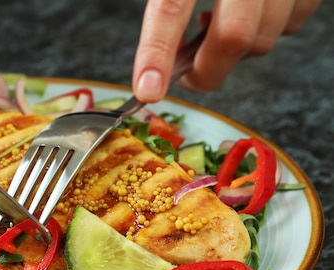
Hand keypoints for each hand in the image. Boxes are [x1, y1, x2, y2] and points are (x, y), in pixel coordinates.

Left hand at [133, 0, 320, 102]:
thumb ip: (167, 0)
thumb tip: (161, 51)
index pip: (170, 5)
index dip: (157, 51)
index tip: (148, 89)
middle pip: (232, 35)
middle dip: (207, 70)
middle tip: (187, 77)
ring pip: (265, 37)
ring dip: (236, 51)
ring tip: (215, 27)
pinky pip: (292, 25)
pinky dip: (266, 32)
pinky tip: (251, 12)